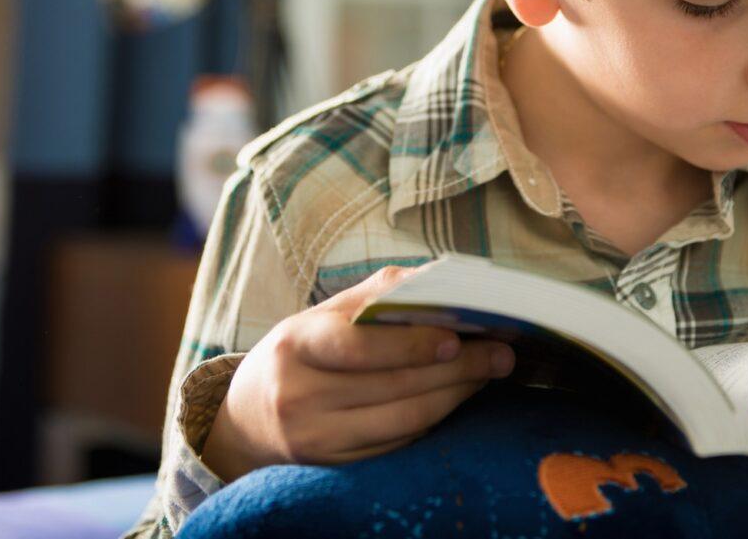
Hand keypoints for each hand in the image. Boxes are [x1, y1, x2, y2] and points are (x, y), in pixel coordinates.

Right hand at [201, 265, 515, 480]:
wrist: (246, 417)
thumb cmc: (300, 353)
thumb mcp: (323, 315)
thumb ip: (378, 295)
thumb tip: (444, 282)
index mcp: (296, 343)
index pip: (356, 344)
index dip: (410, 343)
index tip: (456, 336)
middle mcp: (300, 394)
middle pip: (393, 384)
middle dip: (457, 367)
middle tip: (501, 352)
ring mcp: (316, 437)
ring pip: (403, 418)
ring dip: (456, 394)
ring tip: (489, 371)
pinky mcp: (334, 465)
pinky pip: (398, 443)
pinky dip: (435, 419)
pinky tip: (458, 398)